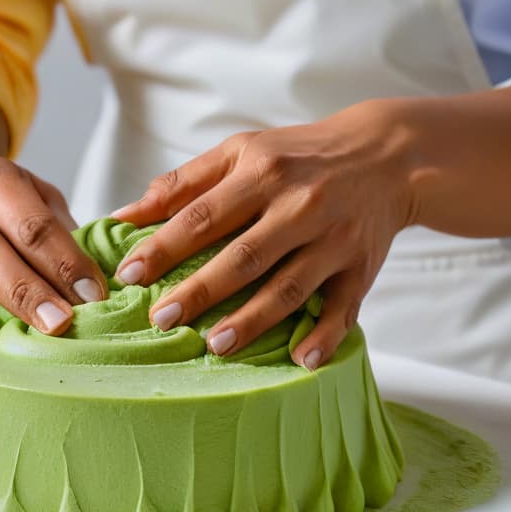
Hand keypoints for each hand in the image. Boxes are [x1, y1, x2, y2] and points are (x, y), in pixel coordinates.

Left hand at [110, 100, 416, 368]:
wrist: (387, 155)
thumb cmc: (297, 156)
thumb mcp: (241, 151)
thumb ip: (182, 184)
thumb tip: (123, 216)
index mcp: (262, 172)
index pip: (203, 215)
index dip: (164, 246)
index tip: (129, 274)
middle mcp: (300, 205)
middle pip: (243, 255)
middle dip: (200, 290)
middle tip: (161, 320)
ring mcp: (333, 239)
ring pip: (289, 286)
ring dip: (252, 319)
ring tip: (215, 346)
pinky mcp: (361, 268)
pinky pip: (343, 308)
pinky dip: (324, 336)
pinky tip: (299, 359)